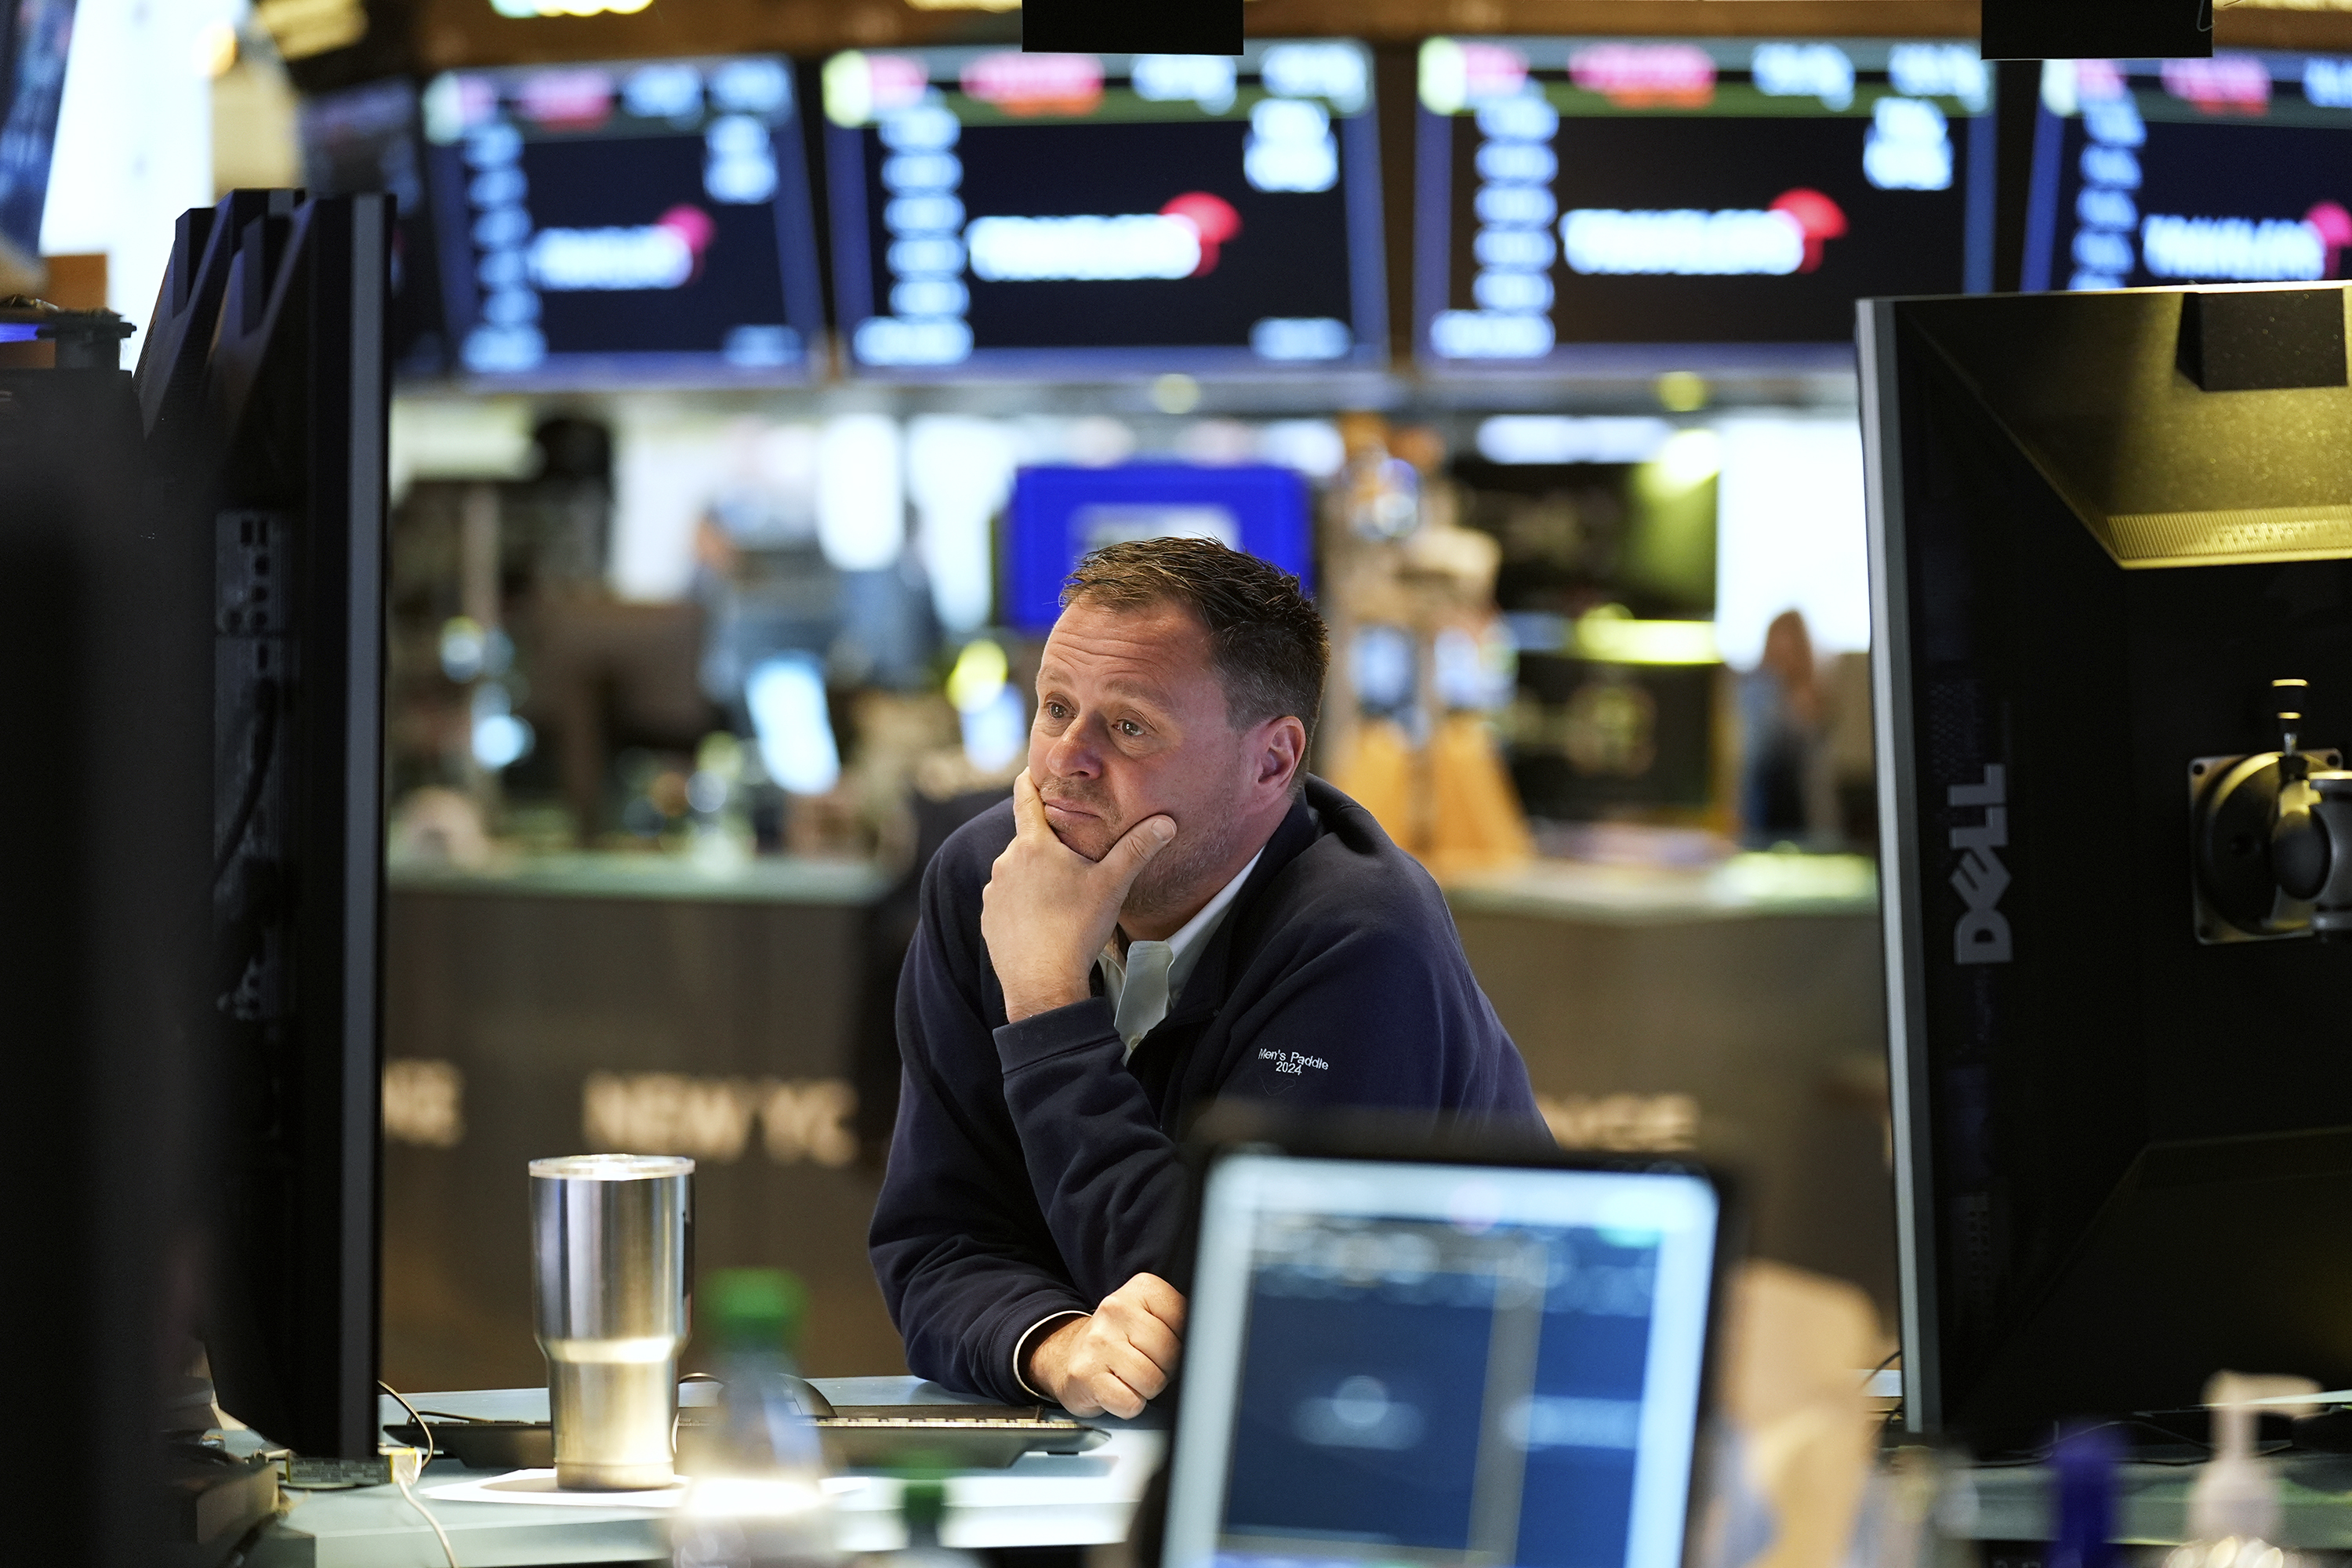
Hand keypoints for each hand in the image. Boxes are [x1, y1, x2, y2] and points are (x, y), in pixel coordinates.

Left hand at [982, 771, 1173, 1022]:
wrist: (1043, 983)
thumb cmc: (1078, 928)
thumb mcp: (1113, 884)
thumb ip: (1137, 849)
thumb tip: (1167, 822)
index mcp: (1034, 845)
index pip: (1024, 799)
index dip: (1028, 781)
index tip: (1029, 771)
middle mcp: (1006, 862)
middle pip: (1027, 841)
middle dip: (1047, 844)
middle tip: (1073, 857)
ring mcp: (994, 892)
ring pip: (1016, 872)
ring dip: (1034, 877)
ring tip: (1062, 897)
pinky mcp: (989, 919)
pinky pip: (1007, 901)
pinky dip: (1022, 904)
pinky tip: (1044, 921)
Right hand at [1027, 1273, 1186, 1417]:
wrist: (1069, 1355)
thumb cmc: (1119, 1339)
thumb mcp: (1151, 1315)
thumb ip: (1181, 1320)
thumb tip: (1214, 1340)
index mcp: (1140, 1289)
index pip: (1185, 1319)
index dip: (1182, 1342)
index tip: (1167, 1344)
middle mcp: (1116, 1310)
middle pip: (1170, 1353)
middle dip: (1166, 1368)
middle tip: (1148, 1364)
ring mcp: (1098, 1342)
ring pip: (1152, 1380)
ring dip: (1147, 1389)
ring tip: (1132, 1377)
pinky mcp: (1085, 1374)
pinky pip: (1130, 1402)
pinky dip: (1129, 1405)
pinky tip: (1118, 1390)